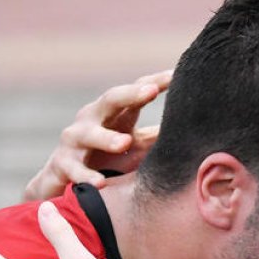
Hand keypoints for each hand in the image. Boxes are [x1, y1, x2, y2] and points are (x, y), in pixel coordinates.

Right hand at [24, 70, 171, 200]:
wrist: (64, 182)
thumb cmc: (108, 160)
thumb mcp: (137, 147)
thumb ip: (159, 137)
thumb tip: (197, 131)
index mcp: (114, 113)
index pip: (136, 92)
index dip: (154, 82)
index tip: (176, 76)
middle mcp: (92, 119)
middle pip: (110, 100)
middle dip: (129, 94)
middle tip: (150, 91)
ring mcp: (74, 140)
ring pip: (88, 134)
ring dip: (106, 137)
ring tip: (124, 142)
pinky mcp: (61, 164)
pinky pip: (74, 170)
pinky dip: (86, 176)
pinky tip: (100, 183)